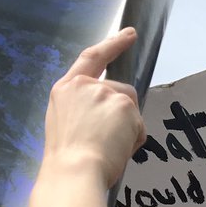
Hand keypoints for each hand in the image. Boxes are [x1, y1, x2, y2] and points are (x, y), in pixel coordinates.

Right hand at [43, 30, 146, 185]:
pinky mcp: (124, 104)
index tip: (130, 34)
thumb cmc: (68, 160)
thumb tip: (105, 118)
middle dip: (124, 114)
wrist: (74, 171)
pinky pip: (139, 125)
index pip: (91, 58)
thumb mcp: (66, 124)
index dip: (113, 45)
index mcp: (65, 89)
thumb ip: (84, 110)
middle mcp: (85, 85)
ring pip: (132, 108)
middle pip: (120, 91)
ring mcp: (106, 92)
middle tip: (110, 142)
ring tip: (109, 148)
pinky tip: (118, 149)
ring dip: (128, 128)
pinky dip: (134, 140)